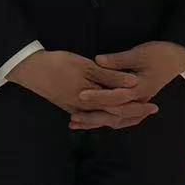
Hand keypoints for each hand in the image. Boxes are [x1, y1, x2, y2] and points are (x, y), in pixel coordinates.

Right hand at [9, 50, 156, 128]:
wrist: (31, 70)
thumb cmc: (58, 65)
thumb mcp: (87, 66)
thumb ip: (110, 76)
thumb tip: (133, 83)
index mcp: (93, 100)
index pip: (122, 108)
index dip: (139, 108)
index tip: (154, 106)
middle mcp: (86, 110)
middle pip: (115, 118)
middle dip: (134, 116)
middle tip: (150, 111)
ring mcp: (77, 111)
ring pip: (104, 119)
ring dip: (121, 118)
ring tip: (136, 115)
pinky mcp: (71, 108)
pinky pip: (94, 117)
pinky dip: (106, 117)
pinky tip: (110, 115)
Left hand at [71, 42, 184, 130]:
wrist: (179, 57)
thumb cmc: (160, 54)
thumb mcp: (139, 53)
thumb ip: (118, 61)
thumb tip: (97, 61)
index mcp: (139, 89)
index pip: (114, 97)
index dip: (97, 97)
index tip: (80, 95)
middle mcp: (139, 100)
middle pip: (113, 115)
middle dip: (92, 117)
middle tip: (72, 118)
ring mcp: (139, 102)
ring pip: (117, 119)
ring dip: (97, 121)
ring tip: (77, 123)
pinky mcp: (137, 100)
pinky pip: (121, 116)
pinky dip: (108, 119)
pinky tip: (94, 120)